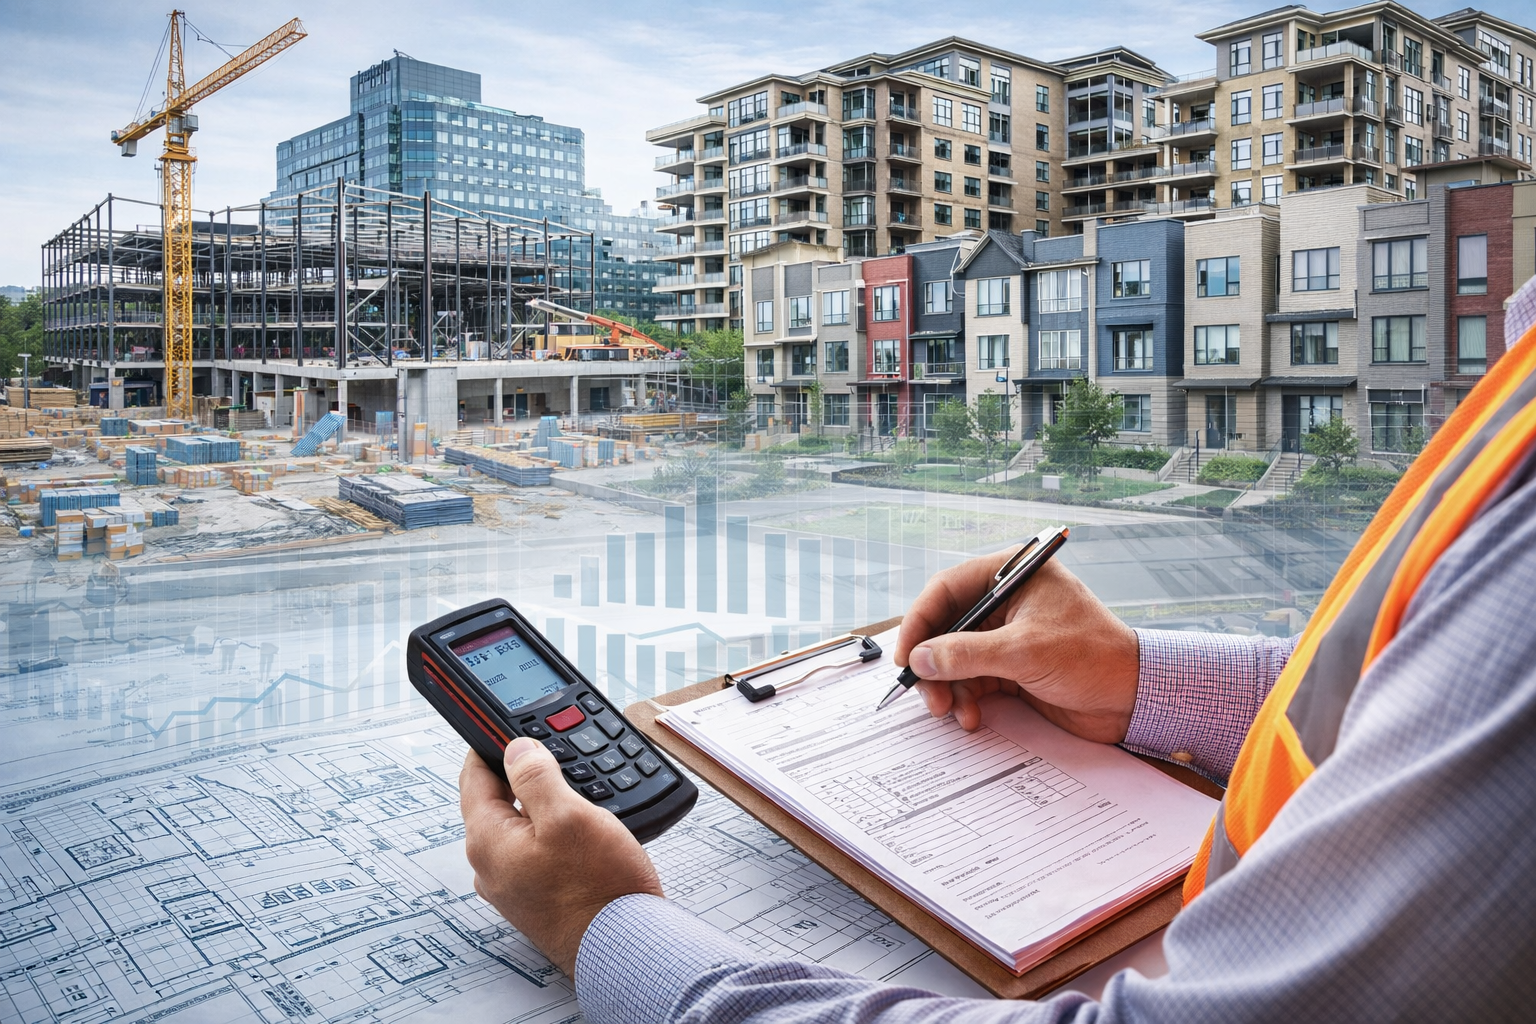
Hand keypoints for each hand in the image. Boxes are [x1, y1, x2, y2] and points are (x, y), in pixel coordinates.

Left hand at [460, 738, 662, 976]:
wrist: (626, 947)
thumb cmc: (600, 889)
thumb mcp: (569, 815)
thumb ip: (536, 775)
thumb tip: (516, 748)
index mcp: (487, 841)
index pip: (473, 776)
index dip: (492, 744)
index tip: (506, 725)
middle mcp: (491, 866)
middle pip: (497, 800)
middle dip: (525, 775)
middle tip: (558, 757)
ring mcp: (513, 884)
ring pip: (521, 825)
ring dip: (544, 805)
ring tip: (579, 795)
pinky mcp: (537, 896)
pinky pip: (537, 850)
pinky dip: (555, 832)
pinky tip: (583, 831)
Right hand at [894, 552, 1139, 742]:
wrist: (1136, 698)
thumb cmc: (1093, 657)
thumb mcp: (1024, 652)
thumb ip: (967, 654)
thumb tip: (920, 658)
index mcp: (1012, 575)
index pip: (947, 588)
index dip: (920, 621)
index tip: (907, 654)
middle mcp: (1006, 601)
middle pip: (946, 626)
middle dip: (933, 663)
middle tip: (926, 694)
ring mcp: (1008, 635)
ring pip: (955, 658)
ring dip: (948, 687)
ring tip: (952, 711)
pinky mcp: (1013, 667)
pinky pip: (973, 679)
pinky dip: (966, 698)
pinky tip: (971, 717)